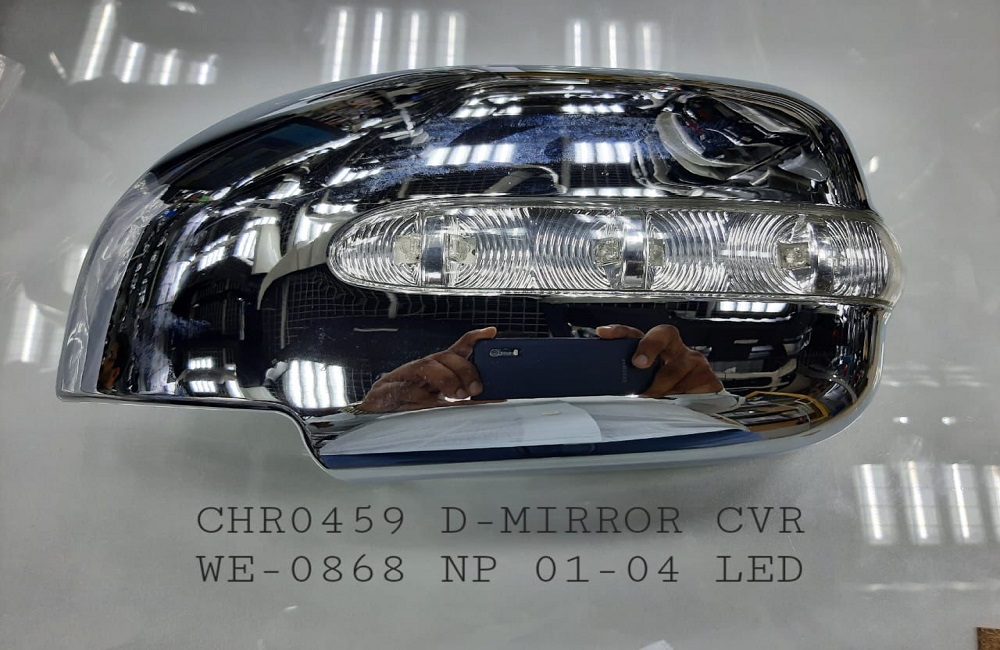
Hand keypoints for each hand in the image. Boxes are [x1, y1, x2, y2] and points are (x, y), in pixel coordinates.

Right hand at [358, 327, 496, 412]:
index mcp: (439, 367)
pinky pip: (407, 385)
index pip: (459, 348)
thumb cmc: (411, 401)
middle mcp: (426, 366)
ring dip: (446, 379)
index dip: (475, 338)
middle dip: (465, 369)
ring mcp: (408, 374)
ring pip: (429, 365)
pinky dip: (417, 391)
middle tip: (476, 388)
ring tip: (457, 394)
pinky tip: (426, 398)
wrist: (377, 408)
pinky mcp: (391, 387)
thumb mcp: (443, 401)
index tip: (490, 332)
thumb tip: (496, 399)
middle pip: (448, 356)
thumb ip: (466, 400)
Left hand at [596, 324, 722, 396]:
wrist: (702, 408)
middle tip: (638, 364)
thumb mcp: (646, 384)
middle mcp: (675, 349)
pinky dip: (680, 394)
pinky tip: (677, 399)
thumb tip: (605, 385)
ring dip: (660, 385)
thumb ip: (631, 379)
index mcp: (655, 349)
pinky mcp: (708, 376)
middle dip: (648, 346)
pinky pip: (691, 384)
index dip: (620, 331)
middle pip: (663, 333)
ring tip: (653, 396)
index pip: (636, 333)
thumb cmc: (669, 393)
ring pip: (674, 368)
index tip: (603, 333)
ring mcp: (693, 361)